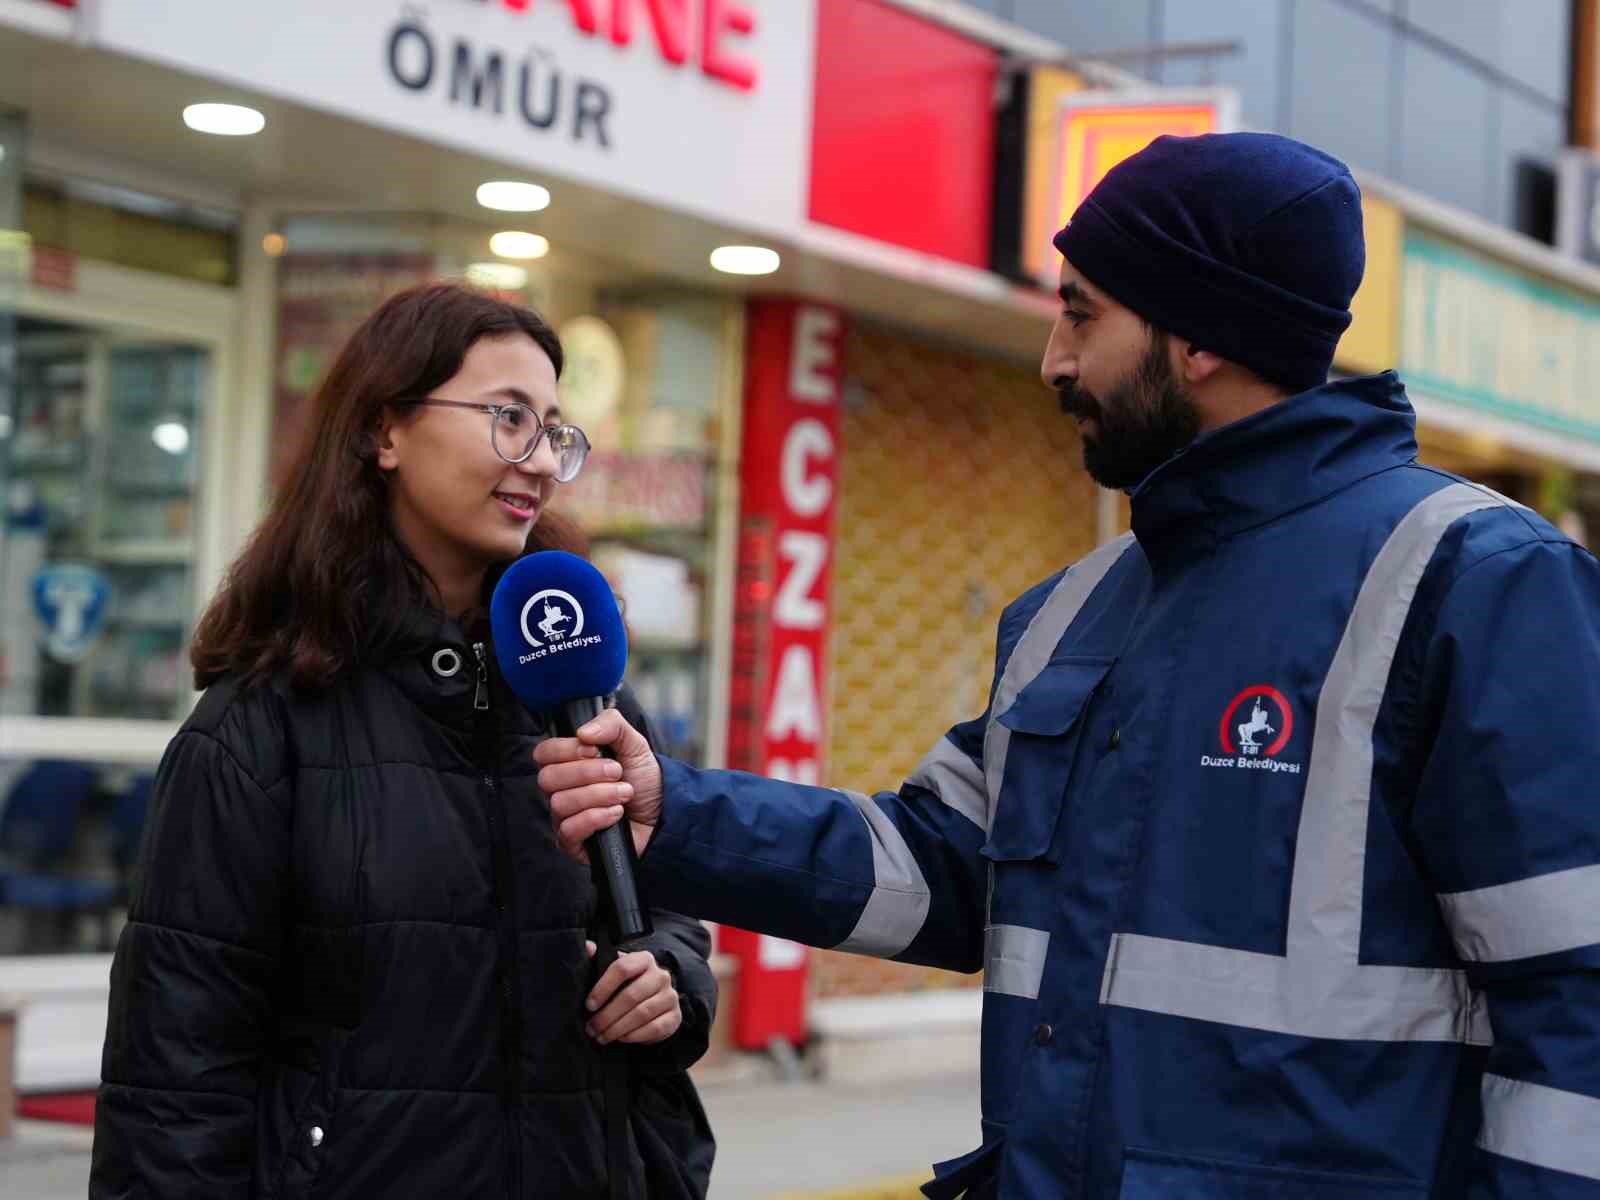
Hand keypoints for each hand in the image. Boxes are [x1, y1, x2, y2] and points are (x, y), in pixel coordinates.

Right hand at [535, 709, 661, 861]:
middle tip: (617, 772)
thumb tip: (582, 732)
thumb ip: (611, 724)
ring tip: (624, 793)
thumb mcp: (633, 743)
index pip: (543, 753)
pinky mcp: (572, 843)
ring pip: (559, 803)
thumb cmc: (643, 778)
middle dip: (588, 773)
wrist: (664, 812)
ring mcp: (564, 817)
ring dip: (599, 795)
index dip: (566, 750)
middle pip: (548, 778)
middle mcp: (560, 790)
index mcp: (568, 763)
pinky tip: (616, 814)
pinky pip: (569, 830)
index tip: (594, 750)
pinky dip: (596, 818)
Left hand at [583, 943, 680, 1044]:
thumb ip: (600, 959)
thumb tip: (587, 946)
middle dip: (607, 1015)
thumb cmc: (628, 986)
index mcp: (644, 959)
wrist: (655, 1002)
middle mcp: (661, 975)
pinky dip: (634, 1036)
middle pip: (631, 995)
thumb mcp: (614, 971)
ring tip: (602, 1036)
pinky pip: (654, 1028)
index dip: (603, 988)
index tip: (589, 1005)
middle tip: (592, 1027)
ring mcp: (670, 996)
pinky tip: (621, 1038)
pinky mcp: (675, 1016)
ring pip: (642, 1014)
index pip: (622, 968)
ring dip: (617, 1028)